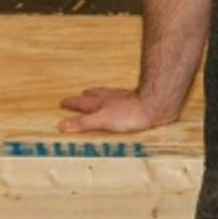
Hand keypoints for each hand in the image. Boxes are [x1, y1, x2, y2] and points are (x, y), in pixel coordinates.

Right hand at [58, 86, 176, 132]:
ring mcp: (125, 98)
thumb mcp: (102, 120)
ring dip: (103, 94)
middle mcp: (112, 98)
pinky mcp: (139, 100)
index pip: (82, 103)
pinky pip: (125, 97)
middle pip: (97, 95)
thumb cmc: (129, 114)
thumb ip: (83, 123)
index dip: (72, 103)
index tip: (63, 102)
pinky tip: (125, 99)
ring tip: (100, 94)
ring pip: (110, 94)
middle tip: (82, 93)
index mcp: (101, 103)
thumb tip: (61, 125)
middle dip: (88, 96)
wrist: (156, 105)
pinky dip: (119, 98)